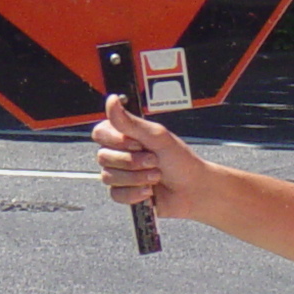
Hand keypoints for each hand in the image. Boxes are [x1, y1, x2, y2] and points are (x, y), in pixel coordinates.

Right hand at [92, 95, 208, 217]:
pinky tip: (149, 191)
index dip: (117, 141)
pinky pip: (116, 194)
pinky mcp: (124, 192)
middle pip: (103, 157)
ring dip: (136, 177)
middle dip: (132, 161)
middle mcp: (120, 153)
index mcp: (125, 135)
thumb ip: (130, 121)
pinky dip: (135, 193)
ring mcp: (120, 174)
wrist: (193, 189)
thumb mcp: (157, 136)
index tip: (138, 143)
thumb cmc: (180, 160)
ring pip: (109, 177)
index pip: (100, 133)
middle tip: (154, 161)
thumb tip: (111, 100)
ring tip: (156, 176)